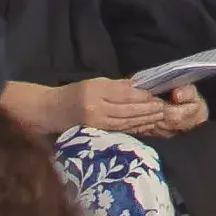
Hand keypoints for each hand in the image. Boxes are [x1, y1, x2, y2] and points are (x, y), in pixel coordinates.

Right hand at [75, 76, 197, 140]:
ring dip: (145, 120)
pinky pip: (121, 129)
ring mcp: (97, 124)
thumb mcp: (94, 83)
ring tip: (160, 116)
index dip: (142, 96)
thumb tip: (139, 87)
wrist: (52, 111)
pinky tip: (146, 125)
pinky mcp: (98, 133)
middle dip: (148, 109)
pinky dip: (135, 127)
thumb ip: (116, 86)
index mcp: (95, 91)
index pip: (124, 94)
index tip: (156, 95)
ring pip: (126, 122)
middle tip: (164, 107)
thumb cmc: (74, 93)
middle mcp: (96, 109)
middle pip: (128, 110)